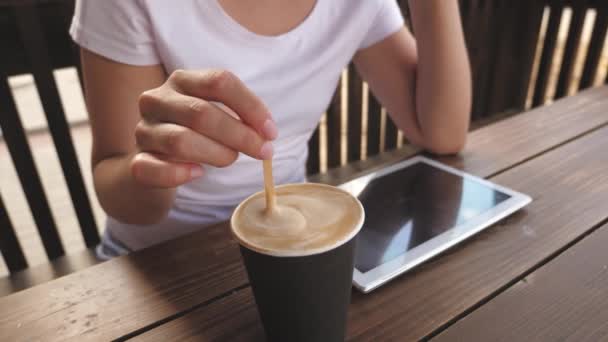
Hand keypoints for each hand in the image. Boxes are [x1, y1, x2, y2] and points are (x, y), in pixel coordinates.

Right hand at [131, 69, 276, 187]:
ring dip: (216, 154)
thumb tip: (266, 134)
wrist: (153, 163)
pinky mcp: (136, 162)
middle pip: (202, 113)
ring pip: (181, 141)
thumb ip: (240, 117)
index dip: (250, 106)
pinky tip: (198, 173)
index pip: (219, 81)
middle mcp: (157, 100)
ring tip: (230, 159)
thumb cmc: (195, 134)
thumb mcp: (217, 116)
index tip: (271, 131)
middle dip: (240, 135)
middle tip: (263, 152)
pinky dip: (181, 173)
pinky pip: (156, 169)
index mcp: (181, 80)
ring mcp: (143, 131)